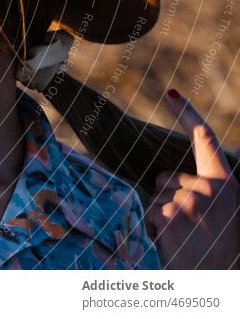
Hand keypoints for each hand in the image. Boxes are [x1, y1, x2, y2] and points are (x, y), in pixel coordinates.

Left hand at [144, 89, 239, 268]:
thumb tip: (163, 175)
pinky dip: (153, 228)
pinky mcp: (170, 213)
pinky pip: (148, 212)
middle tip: (189, 228)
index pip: (205, 139)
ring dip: (160, 216)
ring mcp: (190, 200)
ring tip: (182, 238)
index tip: (172, 92)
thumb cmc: (216, 250)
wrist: (217, 282)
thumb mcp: (218, 214)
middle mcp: (210, 188)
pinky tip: (171, 243)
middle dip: (168, 198)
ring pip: (154, 196)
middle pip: (165, 176)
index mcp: (226, 184)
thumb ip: (201, 190)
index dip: (187, 113)